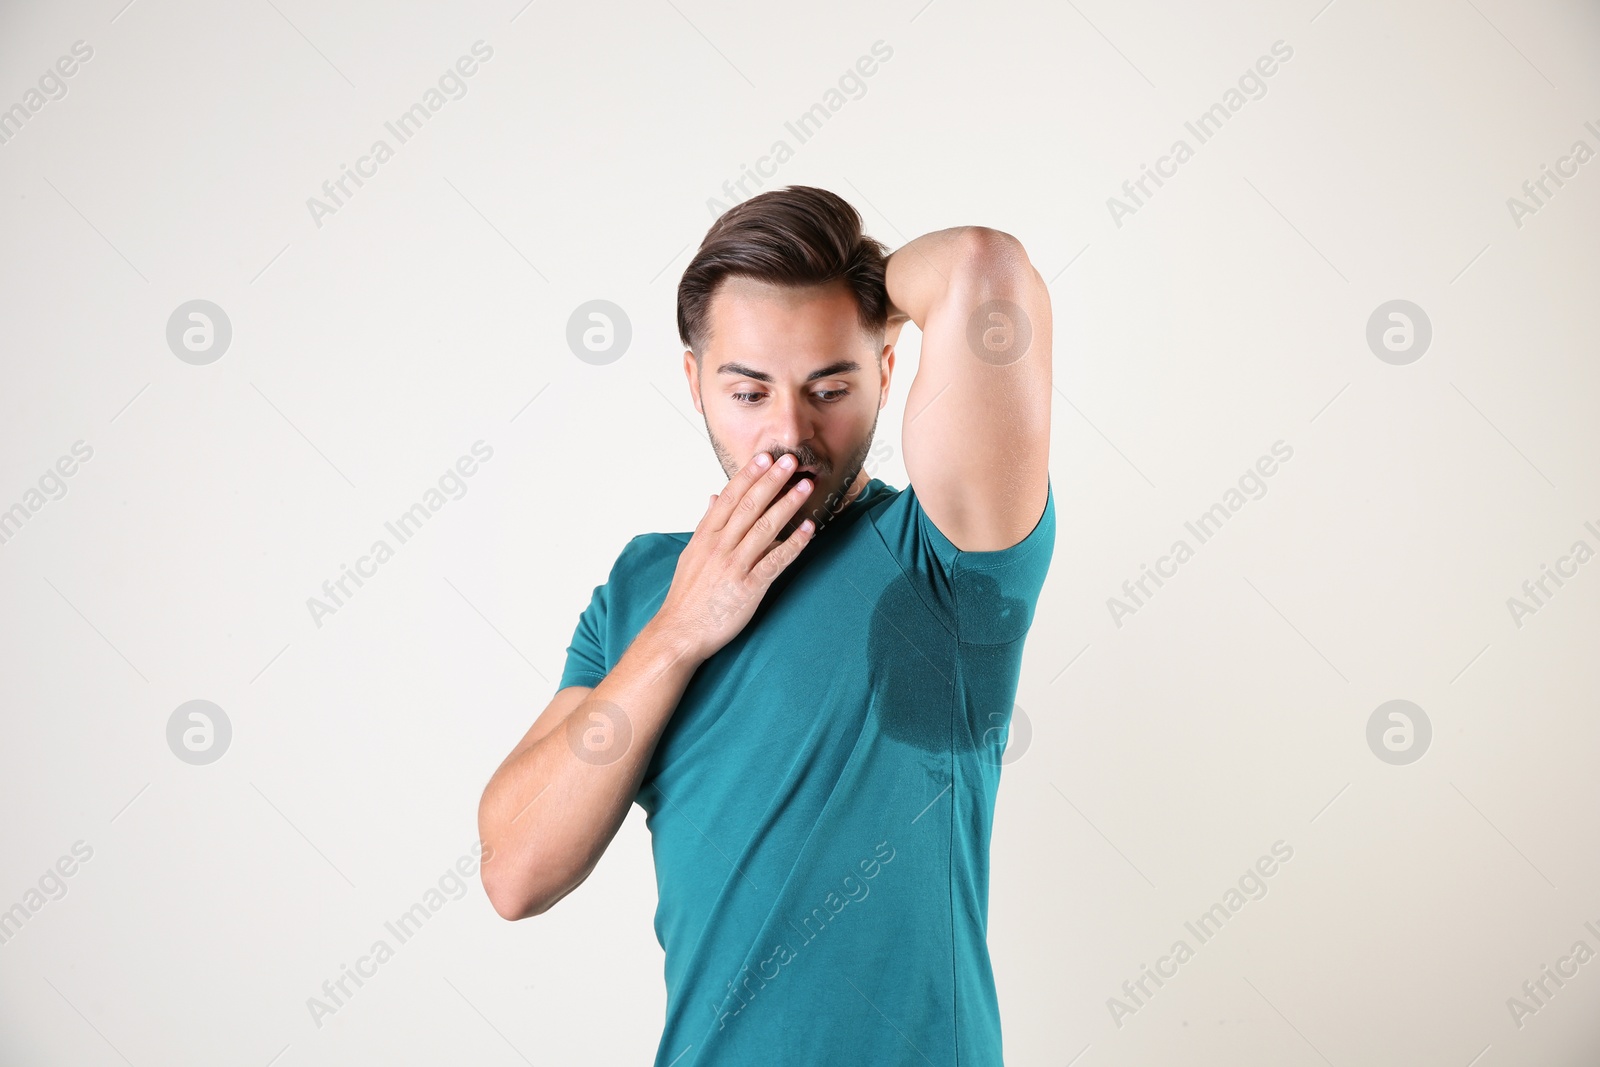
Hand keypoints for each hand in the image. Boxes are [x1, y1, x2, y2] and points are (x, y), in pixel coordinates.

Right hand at [650, 453, 816, 663]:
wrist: (680, 632)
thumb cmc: (687, 596)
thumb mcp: (691, 554)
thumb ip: (706, 524)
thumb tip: (714, 497)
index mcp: (705, 537)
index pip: (730, 498)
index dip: (748, 475)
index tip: (765, 457)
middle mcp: (719, 547)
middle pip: (749, 506)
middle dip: (771, 481)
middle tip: (790, 460)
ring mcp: (734, 566)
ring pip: (764, 528)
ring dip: (787, 504)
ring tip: (805, 486)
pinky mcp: (748, 587)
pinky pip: (775, 560)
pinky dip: (793, 543)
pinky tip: (808, 529)